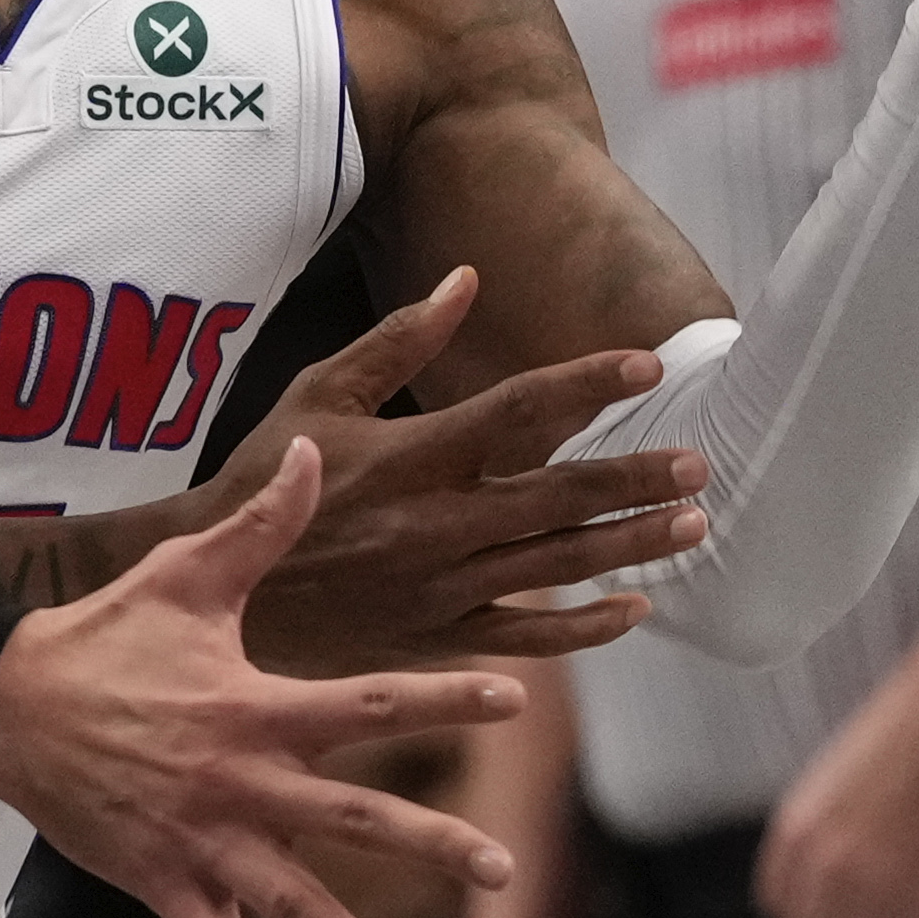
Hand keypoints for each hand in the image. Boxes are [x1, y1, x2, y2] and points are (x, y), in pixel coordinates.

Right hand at [0, 439, 531, 917]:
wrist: (4, 703)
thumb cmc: (102, 635)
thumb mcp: (186, 574)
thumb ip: (264, 523)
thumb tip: (317, 449)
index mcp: (256, 707)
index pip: (368, 703)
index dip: (442, 699)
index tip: (512, 698)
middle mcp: (242, 783)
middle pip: (354, 820)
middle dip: (432, 847)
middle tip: (504, 871)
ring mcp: (204, 843)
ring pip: (296, 908)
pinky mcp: (165, 885)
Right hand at [211, 267, 706, 672]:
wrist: (220, 591)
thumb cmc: (268, 479)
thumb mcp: (317, 393)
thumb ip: (398, 340)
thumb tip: (465, 279)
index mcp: (408, 455)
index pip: (516, 409)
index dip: (588, 385)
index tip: (647, 368)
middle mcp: (432, 524)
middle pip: (555, 496)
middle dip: (633, 479)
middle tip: (698, 463)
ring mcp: (438, 588)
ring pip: (554, 568)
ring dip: (628, 546)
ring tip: (691, 525)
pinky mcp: (434, 638)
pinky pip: (524, 636)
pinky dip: (583, 629)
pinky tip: (634, 610)